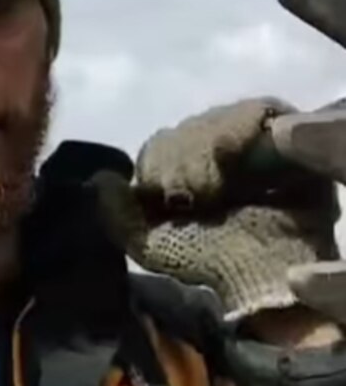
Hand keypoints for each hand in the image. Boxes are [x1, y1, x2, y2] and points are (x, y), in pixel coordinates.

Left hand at [111, 98, 339, 321]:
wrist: (260, 274)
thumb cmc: (210, 260)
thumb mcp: (150, 243)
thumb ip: (117, 214)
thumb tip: (99, 179)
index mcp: (183, 170)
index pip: (160, 145)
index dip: (154, 163)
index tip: (156, 192)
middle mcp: (216, 148)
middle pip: (186, 128)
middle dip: (178, 161)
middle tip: (186, 196)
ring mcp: (251, 137)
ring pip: (213, 119)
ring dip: (202, 152)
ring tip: (210, 191)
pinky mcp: (286, 131)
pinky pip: (256, 111)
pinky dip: (234, 131)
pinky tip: (226, 160)